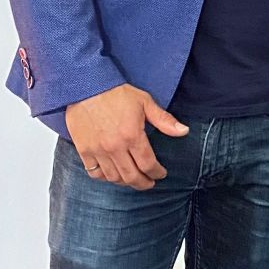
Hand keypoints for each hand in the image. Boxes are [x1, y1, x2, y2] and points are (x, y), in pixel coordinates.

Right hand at [65, 84, 188, 188]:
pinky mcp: (84, 150)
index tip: (161, 173)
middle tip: (149, 182)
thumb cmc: (115, 93)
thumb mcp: (145, 102)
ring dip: (126, 182)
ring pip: (114, 178)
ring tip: (132, 179)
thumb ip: (164, 120)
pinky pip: (95, 173)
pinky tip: (112, 174)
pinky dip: (105, 177)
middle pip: (132, 177)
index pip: (148, 165)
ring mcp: (98, 150)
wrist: (86, 85)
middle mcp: (115, 147)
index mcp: (132, 136)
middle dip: (144, 183)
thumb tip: (184, 131)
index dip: (157, 173)